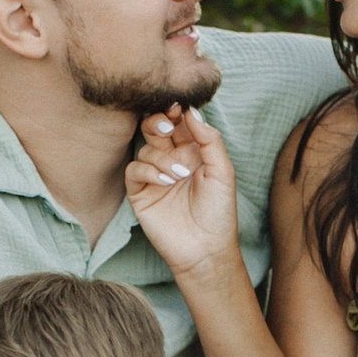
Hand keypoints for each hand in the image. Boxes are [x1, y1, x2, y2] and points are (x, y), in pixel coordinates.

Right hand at [124, 105, 238, 279]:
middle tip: (168, 128)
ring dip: (162, 158)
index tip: (178, 107)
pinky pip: (134, 171)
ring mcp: (154, 176)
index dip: (176, 112)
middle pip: (155, 129)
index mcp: (193, 152)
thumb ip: (210, 139)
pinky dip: (147, 171)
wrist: (206, 249)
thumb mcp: (223, 171)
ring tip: (179, 176)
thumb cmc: (219, 212)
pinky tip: (165, 181)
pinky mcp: (140, 193)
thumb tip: (192, 111)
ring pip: (146, 150)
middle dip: (158, 123)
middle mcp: (172, 160)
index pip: (179, 123)